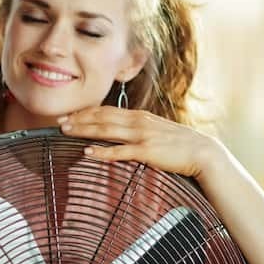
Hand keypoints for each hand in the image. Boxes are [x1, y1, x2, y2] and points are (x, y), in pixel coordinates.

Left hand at [57, 106, 223, 179]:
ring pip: (106, 130)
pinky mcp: (147, 151)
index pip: (107, 110)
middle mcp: (138, 122)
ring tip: (66, 131)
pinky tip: (87, 153)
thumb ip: (140, 130)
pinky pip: (119, 151)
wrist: (204, 153)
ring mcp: (142, 135)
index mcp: (140, 116)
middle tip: (59, 122)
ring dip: (83, 130)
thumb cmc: (181, 145)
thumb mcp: (158, 131)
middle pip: (102, 117)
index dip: (86, 112)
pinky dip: (101, 151)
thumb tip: (123, 133)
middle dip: (78, 118)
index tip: (70, 114)